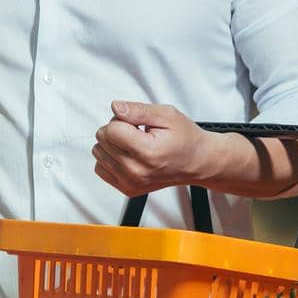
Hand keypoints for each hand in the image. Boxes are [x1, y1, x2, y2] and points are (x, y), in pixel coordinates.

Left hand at [92, 101, 217, 196]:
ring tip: (135, 144)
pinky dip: (110, 159)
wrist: (198, 162)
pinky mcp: (128, 189)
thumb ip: (138, 110)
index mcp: (147, 152)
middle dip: (116, 130)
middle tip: (138, 132)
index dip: (122, 120)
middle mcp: (137, 171)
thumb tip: (116, 108)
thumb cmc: (186, 140)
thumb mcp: (166, 115)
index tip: (137, 124)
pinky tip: (129, 155)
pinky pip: (101, 168)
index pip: (111, 130)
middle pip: (102, 141)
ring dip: (113, 145)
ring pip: (98, 153)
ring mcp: (131, 183)